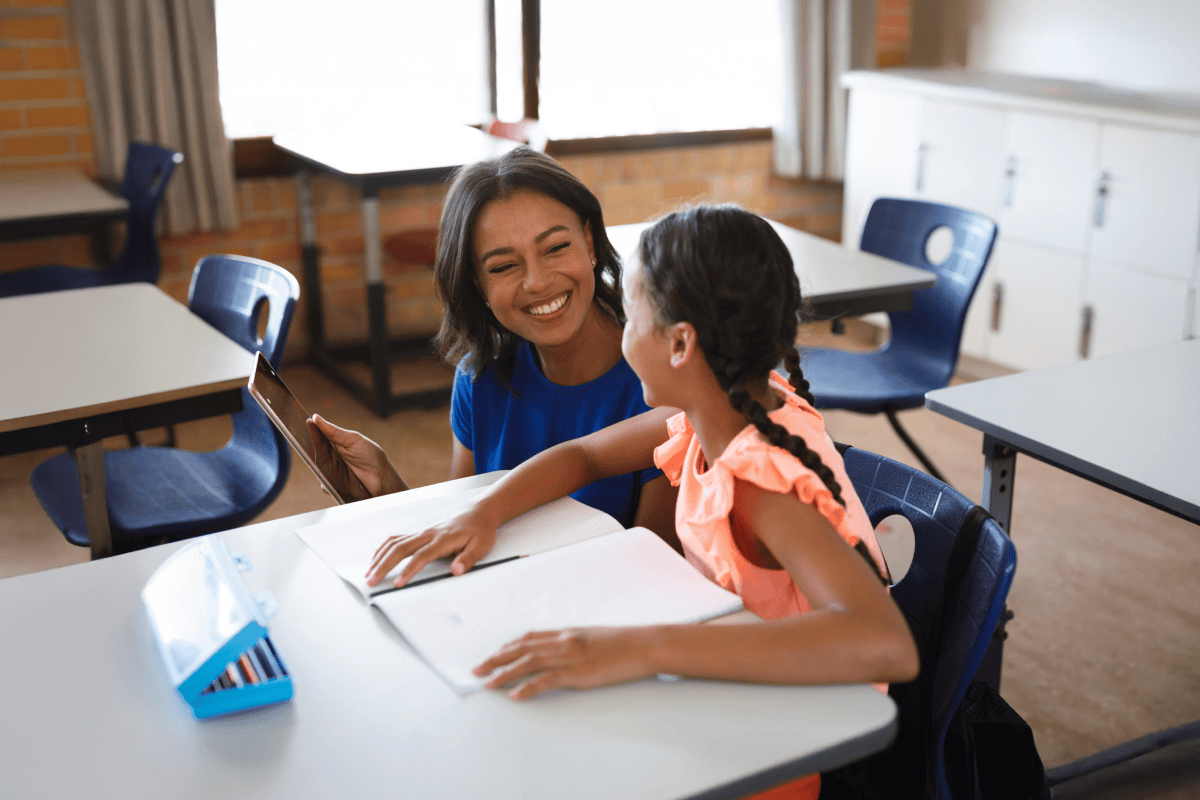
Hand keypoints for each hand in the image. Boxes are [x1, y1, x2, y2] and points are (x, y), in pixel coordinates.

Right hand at [308, 414, 407, 498]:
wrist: (381, 478)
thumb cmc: (370, 456)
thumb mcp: (353, 440)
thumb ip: (334, 431)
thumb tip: (316, 418)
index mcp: (335, 442)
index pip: (320, 434)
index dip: (313, 429)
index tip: (308, 422)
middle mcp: (330, 456)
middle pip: (315, 451)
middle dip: (312, 446)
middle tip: (313, 441)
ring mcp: (330, 471)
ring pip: (316, 468)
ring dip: (320, 466)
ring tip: (329, 463)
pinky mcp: (331, 485)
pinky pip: (323, 484)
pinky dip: (326, 482)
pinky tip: (335, 479)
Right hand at [365, 504, 498, 587]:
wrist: (477, 513)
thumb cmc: (480, 531)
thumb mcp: (481, 546)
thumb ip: (468, 559)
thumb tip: (457, 571)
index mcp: (443, 539)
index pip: (421, 556)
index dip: (408, 570)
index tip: (398, 583)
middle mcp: (428, 534)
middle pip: (400, 549)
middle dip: (384, 565)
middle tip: (372, 581)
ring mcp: (422, 533)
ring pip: (395, 543)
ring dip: (380, 558)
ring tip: (369, 574)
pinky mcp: (419, 534)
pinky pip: (396, 539)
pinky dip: (384, 548)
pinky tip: (376, 558)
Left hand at [473, 627, 658, 699]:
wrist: (645, 644)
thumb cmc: (626, 643)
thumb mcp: (596, 638)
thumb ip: (576, 644)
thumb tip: (563, 652)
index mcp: (568, 633)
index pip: (529, 637)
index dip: (508, 646)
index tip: (494, 654)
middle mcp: (564, 641)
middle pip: (521, 648)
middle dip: (497, 658)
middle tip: (479, 669)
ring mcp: (570, 657)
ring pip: (528, 663)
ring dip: (504, 673)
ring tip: (488, 682)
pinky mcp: (578, 673)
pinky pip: (546, 681)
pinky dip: (528, 687)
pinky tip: (515, 695)